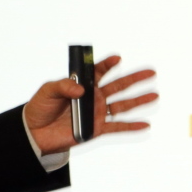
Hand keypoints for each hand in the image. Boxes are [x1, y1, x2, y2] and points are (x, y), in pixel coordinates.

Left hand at [25, 55, 157, 153]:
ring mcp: (97, 112)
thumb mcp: (47, 91)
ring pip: (122, 105)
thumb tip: (82, 90)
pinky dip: (131, 126)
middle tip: (151, 72)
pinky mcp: (96, 129)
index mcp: (83, 84)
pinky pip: (117, 127)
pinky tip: (145, 124)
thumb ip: (63, 86)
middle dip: (135, 78)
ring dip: (139, 100)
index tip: (117, 58)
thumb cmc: (41, 107)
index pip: (99, 71)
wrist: (36, 132)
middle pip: (118, 85)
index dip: (108, 64)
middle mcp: (94, 97)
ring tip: (155, 95)